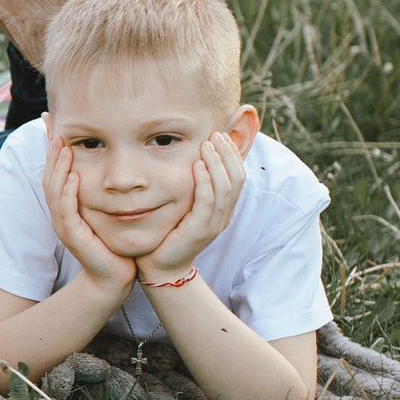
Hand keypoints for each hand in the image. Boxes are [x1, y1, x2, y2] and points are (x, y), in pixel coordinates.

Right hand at [44, 132, 134, 290]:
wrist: (114, 277)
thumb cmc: (113, 244)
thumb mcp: (107, 212)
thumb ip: (103, 191)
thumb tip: (114, 167)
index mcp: (66, 207)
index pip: (55, 173)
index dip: (52, 152)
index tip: (54, 128)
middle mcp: (60, 214)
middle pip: (49, 178)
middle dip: (51, 153)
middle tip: (56, 130)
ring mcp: (64, 225)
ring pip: (54, 190)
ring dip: (58, 168)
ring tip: (63, 147)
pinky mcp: (73, 236)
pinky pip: (66, 210)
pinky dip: (68, 193)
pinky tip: (74, 176)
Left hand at [139, 132, 243, 282]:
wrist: (162, 265)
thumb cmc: (170, 232)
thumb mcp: (185, 205)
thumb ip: (192, 186)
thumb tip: (190, 158)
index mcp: (223, 208)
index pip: (237, 176)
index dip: (232, 154)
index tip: (220, 134)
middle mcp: (223, 215)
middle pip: (237, 179)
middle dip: (228, 154)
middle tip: (216, 133)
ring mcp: (214, 224)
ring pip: (225, 188)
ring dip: (217, 162)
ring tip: (207, 144)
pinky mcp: (199, 230)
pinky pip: (207, 202)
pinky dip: (204, 181)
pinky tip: (196, 165)